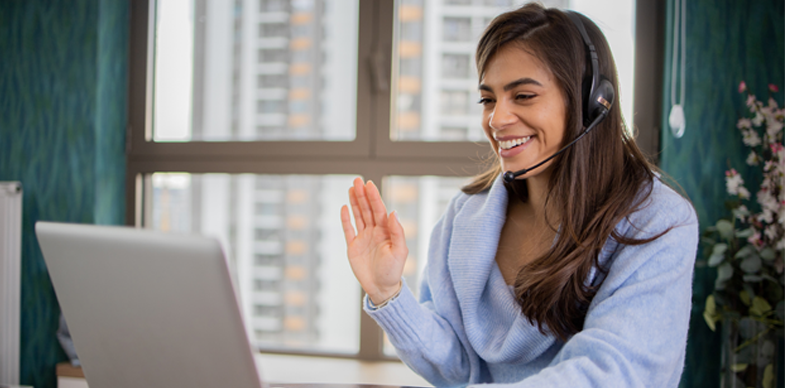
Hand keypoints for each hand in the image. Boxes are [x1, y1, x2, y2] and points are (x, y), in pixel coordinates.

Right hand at [340, 177, 407, 303]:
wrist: (382, 289)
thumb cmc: (393, 271)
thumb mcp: (399, 251)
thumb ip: (397, 232)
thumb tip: (393, 212)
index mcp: (386, 231)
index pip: (379, 210)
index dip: (374, 197)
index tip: (369, 184)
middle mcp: (374, 232)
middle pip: (367, 209)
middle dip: (362, 195)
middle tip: (357, 180)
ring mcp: (363, 238)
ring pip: (358, 216)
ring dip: (355, 202)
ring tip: (351, 188)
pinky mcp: (353, 247)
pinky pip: (348, 230)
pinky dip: (346, 219)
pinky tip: (345, 207)